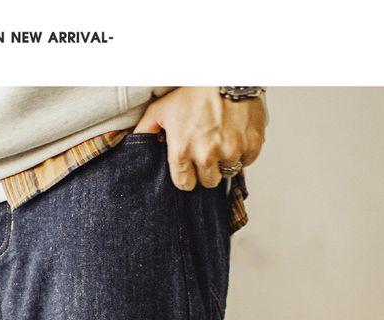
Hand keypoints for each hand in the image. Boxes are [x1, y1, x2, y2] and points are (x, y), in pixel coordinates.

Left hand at [134, 87, 265, 190]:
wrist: (227, 71)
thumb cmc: (194, 90)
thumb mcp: (162, 108)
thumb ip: (146, 129)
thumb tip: (132, 143)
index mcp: (182, 152)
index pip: (185, 185)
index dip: (188, 176)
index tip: (191, 167)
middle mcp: (206, 155)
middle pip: (208, 182)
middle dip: (207, 170)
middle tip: (208, 152)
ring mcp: (231, 151)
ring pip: (228, 172)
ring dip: (226, 161)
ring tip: (223, 141)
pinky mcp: (251, 144)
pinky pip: (247, 161)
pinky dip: (244, 151)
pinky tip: (237, 136)